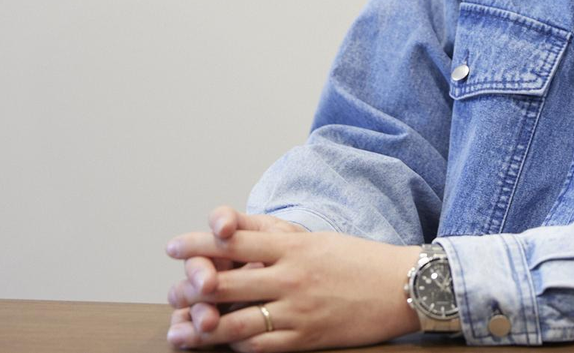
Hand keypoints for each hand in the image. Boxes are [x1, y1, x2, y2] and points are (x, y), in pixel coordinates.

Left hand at [165, 219, 421, 350]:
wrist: (401, 287)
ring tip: (182, 329)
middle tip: (171, 293)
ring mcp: (297, 309)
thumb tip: (235, 232)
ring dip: (203, 326)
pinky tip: (223, 344)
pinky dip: (236, 345)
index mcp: (292, 246)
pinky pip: (260, 345)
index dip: (199, 243)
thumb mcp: (316, 238)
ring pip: (235, 320)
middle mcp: (290, 276)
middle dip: (192, 288)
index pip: (235, 240)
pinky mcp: (306, 338)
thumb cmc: (358, 260)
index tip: (174, 248)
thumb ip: (276, 237)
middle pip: (226, 280)